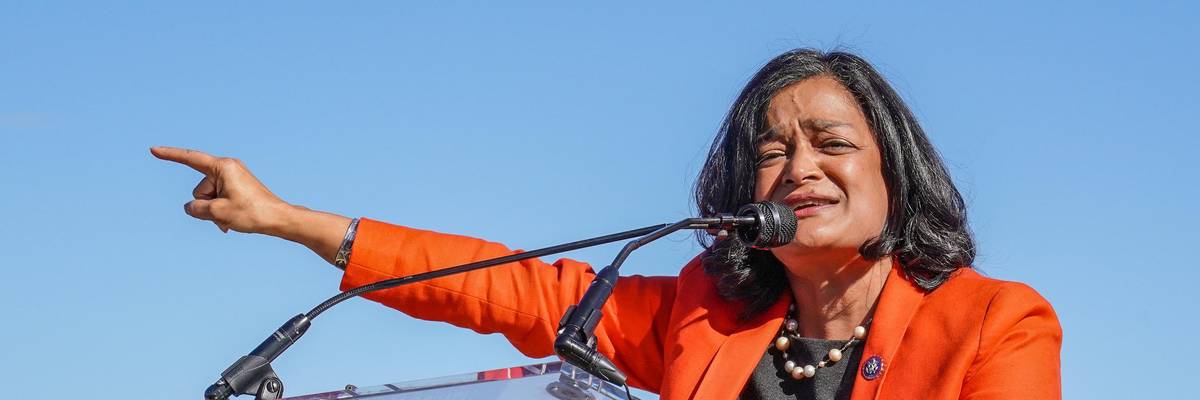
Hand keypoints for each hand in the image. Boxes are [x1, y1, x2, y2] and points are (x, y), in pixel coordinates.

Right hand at [151, 146, 290, 234]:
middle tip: (227, 215)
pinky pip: (218, 200)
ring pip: (208, 198)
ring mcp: (232, 177)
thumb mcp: (217, 213)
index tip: (153, 150)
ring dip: (214, 212)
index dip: (170, 155)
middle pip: (199, 189)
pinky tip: (229, 224)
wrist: (278, 219)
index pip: (191, 159)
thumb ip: (196, 209)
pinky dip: (220, 212)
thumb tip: (191, 208)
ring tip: (232, 219)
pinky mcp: (236, 187)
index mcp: (223, 167)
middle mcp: (227, 168)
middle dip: (205, 205)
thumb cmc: (251, 213)